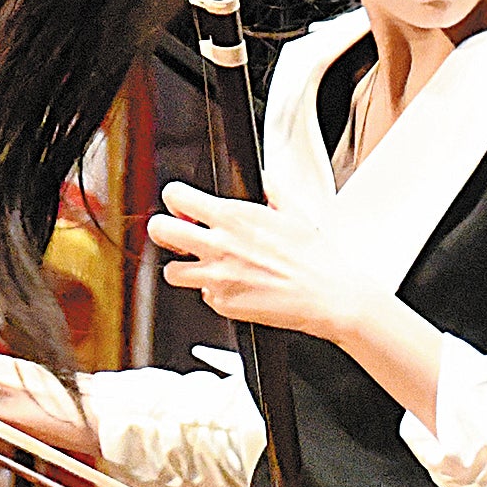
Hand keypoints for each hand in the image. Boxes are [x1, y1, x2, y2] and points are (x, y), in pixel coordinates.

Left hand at [147, 183, 379, 342]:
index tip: (183, 206)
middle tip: (177, 234)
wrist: (326, 296)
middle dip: (163, 230)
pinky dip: (214, 292)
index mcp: (233, 217)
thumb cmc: (314, 259)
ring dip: (183, 267)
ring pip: (171, 271)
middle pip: (161, 230)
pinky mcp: (223, 304)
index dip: (176, 200)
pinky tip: (234, 286)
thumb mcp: (295, 212)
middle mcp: (219, 246)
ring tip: (202, 265)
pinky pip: (204, 296)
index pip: (177, 196)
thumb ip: (273, 192)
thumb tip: (266, 181)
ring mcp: (217, 278)